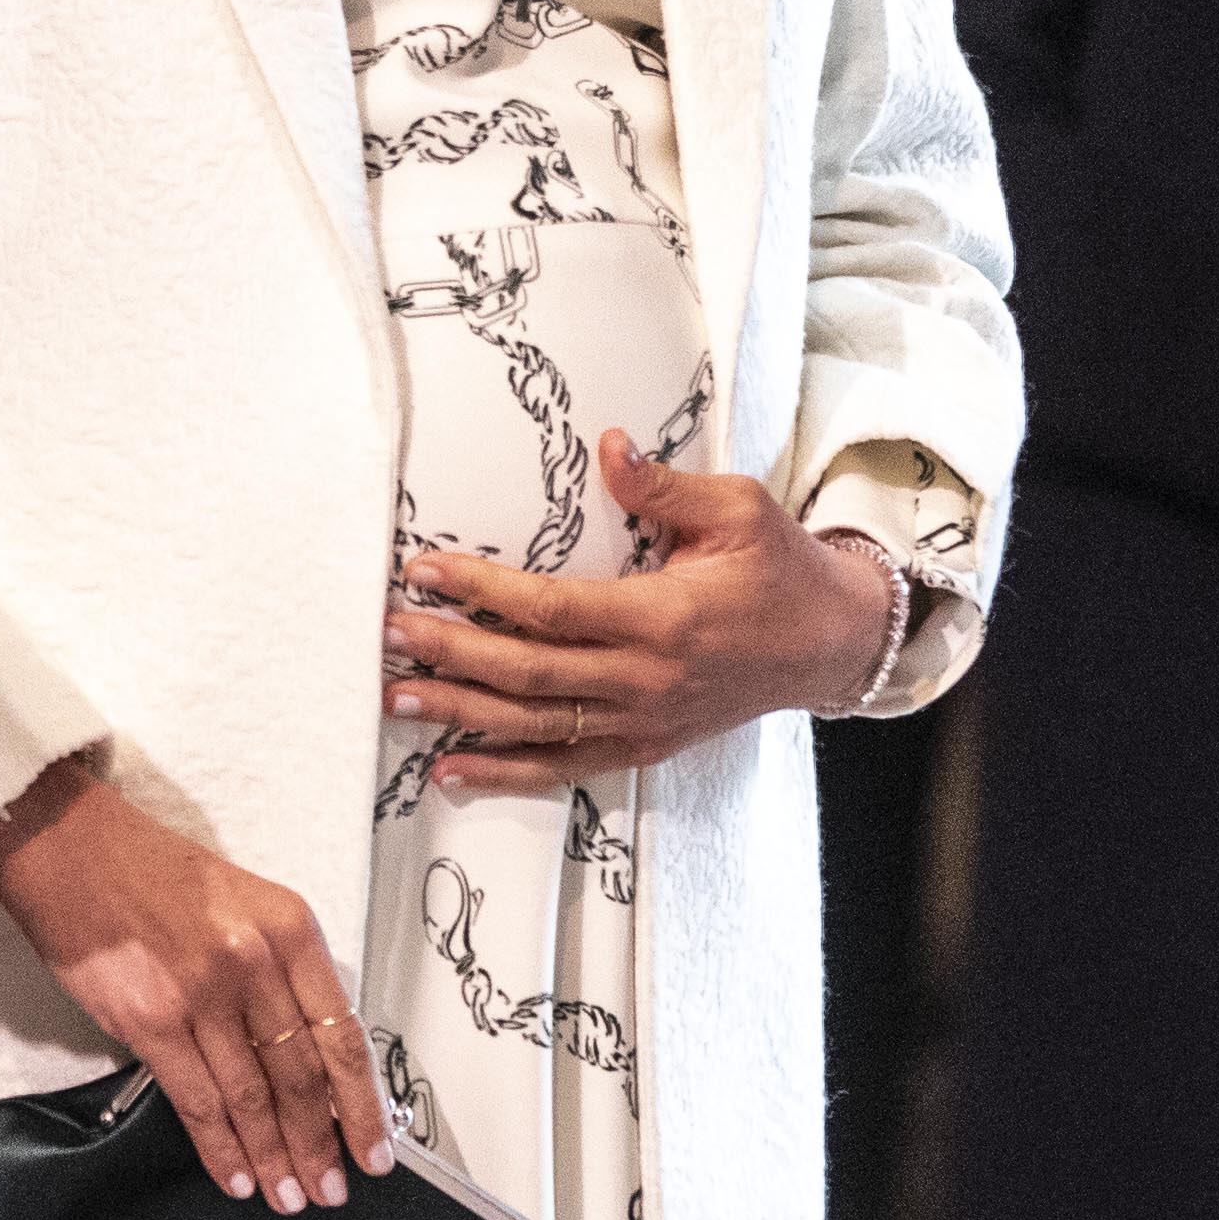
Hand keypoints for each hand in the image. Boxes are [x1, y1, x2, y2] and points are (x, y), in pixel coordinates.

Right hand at [0, 753, 387, 1208]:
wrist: (72, 849)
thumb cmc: (153, 875)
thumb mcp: (243, 904)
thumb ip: (280, 973)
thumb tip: (306, 1061)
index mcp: (291, 930)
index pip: (344, 1034)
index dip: (363, 1104)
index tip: (375, 1150)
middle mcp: (256, 962)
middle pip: (303, 1076)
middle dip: (321, 1145)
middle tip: (332, 1190)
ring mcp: (204, 993)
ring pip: (254, 1098)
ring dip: (275, 1158)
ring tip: (289, 1197)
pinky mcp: (151, 1020)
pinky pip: (197, 1101)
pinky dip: (220, 1148)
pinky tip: (235, 1178)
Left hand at [381, 435, 900, 802]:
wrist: (829, 643)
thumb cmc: (781, 567)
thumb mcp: (738, 508)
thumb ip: (664, 486)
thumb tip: (608, 445)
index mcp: (662, 618)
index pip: (550, 608)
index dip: (482, 592)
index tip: (425, 570)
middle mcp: (645, 681)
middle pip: (528, 675)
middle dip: (450, 653)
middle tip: (389, 634)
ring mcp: (643, 723)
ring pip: (535, 728)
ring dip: (460, 716)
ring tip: (398, 700)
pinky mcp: (644, 747)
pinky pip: (564, 768)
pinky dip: (504, 774)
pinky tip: (451, 771)